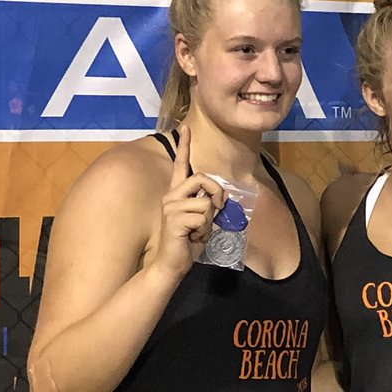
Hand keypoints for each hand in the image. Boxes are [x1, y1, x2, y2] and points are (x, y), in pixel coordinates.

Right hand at [149, 125, 224, 280]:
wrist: (171, 264)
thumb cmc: (187, 242)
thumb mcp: (201, 219)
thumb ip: (208, 205)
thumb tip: (221, 199)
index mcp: (176, 194)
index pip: (180, 164)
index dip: (185, 145)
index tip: (186, 127)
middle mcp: (171, 196)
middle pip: (202, 178)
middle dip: (218, 193)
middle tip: (218, 210)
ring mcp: (171, 207)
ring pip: (206, 202)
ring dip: (209, 220)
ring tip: (197, 232)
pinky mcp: (174, 219)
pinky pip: (203, 217)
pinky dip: (204, 230)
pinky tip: (192, 238)